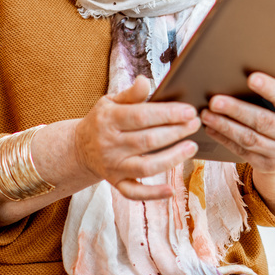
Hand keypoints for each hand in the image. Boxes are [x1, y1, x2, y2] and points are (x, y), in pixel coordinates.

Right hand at [74, 76, 200, 199]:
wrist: (79, 148)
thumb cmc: (103, 120)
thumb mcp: (110, 101)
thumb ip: (131, 94)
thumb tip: (145, 81)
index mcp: (109, 120)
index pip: (141, 116)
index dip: (167, 114)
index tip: (189, 110)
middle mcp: (110, 145)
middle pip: (148, 141)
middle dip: (176, 132)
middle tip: (196, 124)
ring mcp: (113, 166)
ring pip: (145, 167)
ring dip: (172, 158)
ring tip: (192, 147)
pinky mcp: (116, 183)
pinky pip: (135, 192)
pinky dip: (153, 194)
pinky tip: (172, 189)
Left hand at [200, 60, 274, 174]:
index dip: (271, 89)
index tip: (251, 78)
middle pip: (263, 121)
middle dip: (237, 110)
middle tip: (215, 99)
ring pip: (249, 138)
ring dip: (225, 125)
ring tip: (206, 112)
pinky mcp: (266, 165)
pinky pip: (241, 150)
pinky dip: (223, 138)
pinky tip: (210, 127)